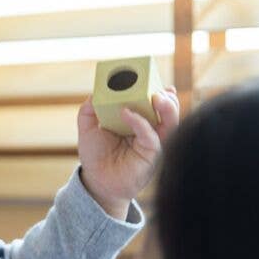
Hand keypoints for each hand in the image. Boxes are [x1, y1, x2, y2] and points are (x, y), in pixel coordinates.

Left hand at [78, 86, 179, 217]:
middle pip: (168, 109)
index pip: (154, 100)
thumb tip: (97, 90)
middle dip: (167, 95)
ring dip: (167, 107)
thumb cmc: (96, 154)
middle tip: (158, 85)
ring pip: (170, 122)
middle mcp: (150, 128)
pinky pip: (152, 137)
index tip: (154, 77)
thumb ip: (90, 108)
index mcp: (139, 119)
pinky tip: (127, 113)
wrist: (96, 181)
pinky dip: (141, 123)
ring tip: (156, 95)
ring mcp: (153, 141)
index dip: (157, 88)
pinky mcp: (151, 155)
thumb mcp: (88, 127)